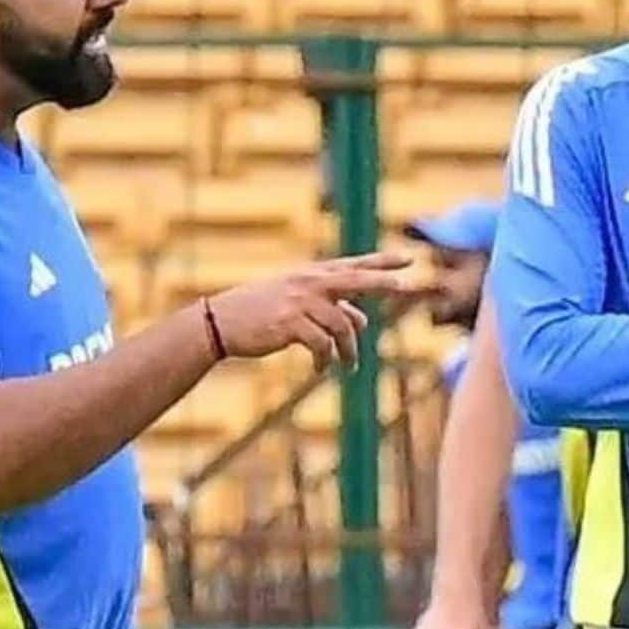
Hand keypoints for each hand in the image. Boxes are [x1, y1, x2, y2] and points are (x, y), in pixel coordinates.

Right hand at [206, 251, 415, 370]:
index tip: (408, 259)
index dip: (381, 262)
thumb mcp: (297, 302)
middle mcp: (309, 283)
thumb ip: (331, 307)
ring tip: (350, 366)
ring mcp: (300, 301)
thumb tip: (363, 319)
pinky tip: (321, 369)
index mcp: (312, 275)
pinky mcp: (290, 323)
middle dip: (383, 283)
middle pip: (355, 279)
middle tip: (407, 288)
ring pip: (342, 325)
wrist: (220, 322)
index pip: (353, 265)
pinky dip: (326, 360)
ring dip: (349, 351)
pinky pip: (322, 344)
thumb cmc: (260, 311)